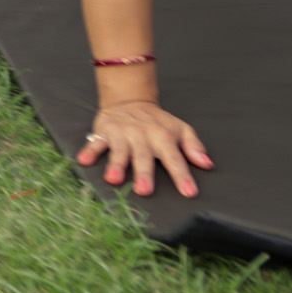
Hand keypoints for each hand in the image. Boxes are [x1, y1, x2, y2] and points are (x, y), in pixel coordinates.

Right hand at [78, 100, 213, 198]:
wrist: (129, 100)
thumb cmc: (157, 121)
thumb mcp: (180, 129)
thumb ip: (194, 147)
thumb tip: (207, 164)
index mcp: (163, 136)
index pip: (174, 158)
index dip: (181, 175)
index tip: (189, 192)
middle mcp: (142, 135)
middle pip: (144, 157)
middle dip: (143, 174)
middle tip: (144, 191)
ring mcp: (122, 134)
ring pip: (119, 152)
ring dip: (116, 165)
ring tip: (113, 180)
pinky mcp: (104, 132)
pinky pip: (95, 143)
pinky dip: (89, 151)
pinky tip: (84, 161)